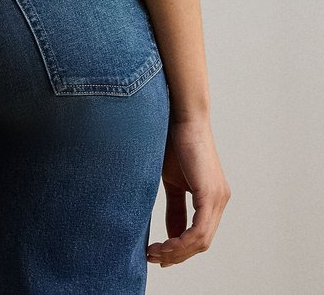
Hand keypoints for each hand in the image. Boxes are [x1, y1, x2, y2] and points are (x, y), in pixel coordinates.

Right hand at [146, 116, 230, 267]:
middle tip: (153, 258)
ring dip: (176, 252)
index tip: (158, 256)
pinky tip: (164, 244)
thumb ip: (175, 208)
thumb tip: (171, 234)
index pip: (199, 235)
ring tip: (154, 253)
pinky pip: (199, 231)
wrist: (181, 115)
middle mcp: (220, 201)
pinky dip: (181, 242)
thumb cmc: (174, 141)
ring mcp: (218, 198)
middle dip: (176, 255)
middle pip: (201, 243)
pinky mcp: (210, 195)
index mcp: (212, 198)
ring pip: (201, 241)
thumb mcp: (172, 181)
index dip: (179, 250)